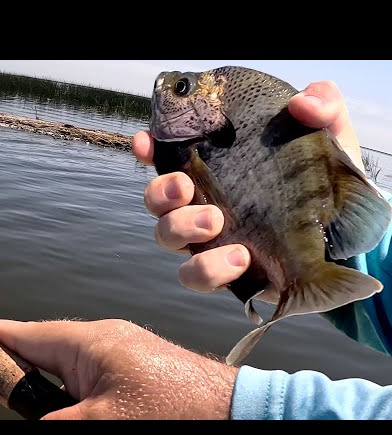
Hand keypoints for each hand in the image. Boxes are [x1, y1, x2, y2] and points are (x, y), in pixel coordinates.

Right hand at [0, 318, 237, 419]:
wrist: (237, 412)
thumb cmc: (175, 411)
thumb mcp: (100, 422)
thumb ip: (50, 420)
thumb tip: (29, 416)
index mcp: (87, 342)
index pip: (19, 336)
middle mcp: (101, 341)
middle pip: (39, 357)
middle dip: (17, 379)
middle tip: (9, 395)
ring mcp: (120, 355)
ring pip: (65, 374)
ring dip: (49, 394)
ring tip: (50, 406)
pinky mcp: (135, 372)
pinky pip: (90, 382)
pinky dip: (75, 397)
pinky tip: (80, 410)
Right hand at [134, 80, 362, 299]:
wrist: (345, 242)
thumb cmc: (323, 186)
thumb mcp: (328, 141)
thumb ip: (322, 110)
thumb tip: (303, 102)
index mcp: (215, 170)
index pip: (169, 156)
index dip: (149, 149)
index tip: (145, 142)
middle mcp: (201, 203)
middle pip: (156, 199)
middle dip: (160, 191)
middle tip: (186, 186)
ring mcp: (208, 240)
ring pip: (165, 236)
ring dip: (181, 227)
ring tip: (216, 221)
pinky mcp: (222, 273)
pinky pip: (194, 275)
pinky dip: (209, 268)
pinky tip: (240, 258)